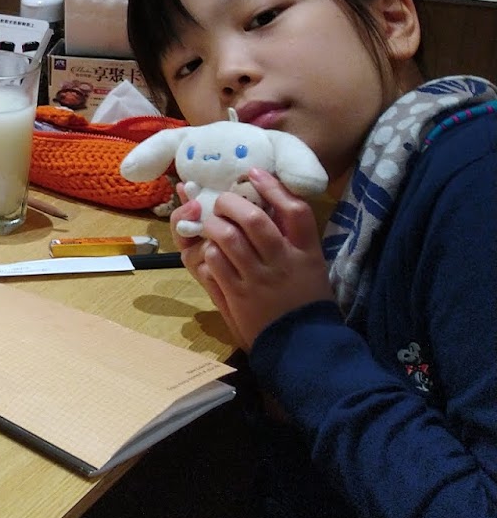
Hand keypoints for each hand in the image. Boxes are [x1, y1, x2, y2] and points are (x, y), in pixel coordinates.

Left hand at [191, 167, 335, 350]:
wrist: (303, 345)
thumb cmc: (306, 301)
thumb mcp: (310, 265)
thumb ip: (291, 237)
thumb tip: (267, 202)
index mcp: (306, 252)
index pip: (295, 210)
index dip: (273, 186)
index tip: (253, 172)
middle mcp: (282, 261)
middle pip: (252, 218)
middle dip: (230, 203)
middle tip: (223, 201)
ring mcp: (257, 278)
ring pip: (226, 237)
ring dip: (213, 224)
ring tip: (211, 222)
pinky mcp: (236, 294)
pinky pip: (214, 262)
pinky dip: (208, 250)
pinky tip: (211, 250)